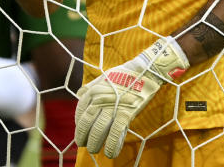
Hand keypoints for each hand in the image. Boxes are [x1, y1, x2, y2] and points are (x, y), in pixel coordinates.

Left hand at [75, 37, 189, 157]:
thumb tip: (79, 93)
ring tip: (94, 150)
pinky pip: (115, 133)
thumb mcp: (103, 78)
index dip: (79, 126)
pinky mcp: (126, 113)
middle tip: (84, 145)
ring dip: (95, 144)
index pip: (80, 113)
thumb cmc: (124, 75)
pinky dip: (111, 145)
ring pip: (98, 130)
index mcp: (93, 91)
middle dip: (83, 137)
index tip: (81, 133)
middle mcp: (99, 99)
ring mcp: (112, 106)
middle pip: (87, 124)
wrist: (144, 71)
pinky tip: (110, 153)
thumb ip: (91, 86)